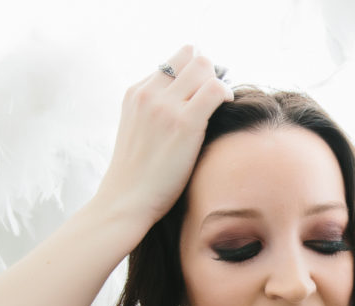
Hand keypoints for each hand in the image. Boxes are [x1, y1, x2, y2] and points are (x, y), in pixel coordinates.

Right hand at [93, 45, 232, 238]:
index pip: (174, 61)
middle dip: (209, 72)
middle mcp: (148, 93)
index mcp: (136, 92)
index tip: (203, 91)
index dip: (194, 71)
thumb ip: (156, 112)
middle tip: (216, 97)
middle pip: (191, 57)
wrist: (126, 201)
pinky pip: (215, 89)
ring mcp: (165, 106)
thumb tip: (187, 105)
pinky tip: (228, 105)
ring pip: (204, 66)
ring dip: (218, 82)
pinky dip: (226, 93)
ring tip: (221, 104)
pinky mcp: (184, 123)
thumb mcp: (139, 132)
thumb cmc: (139, 176)